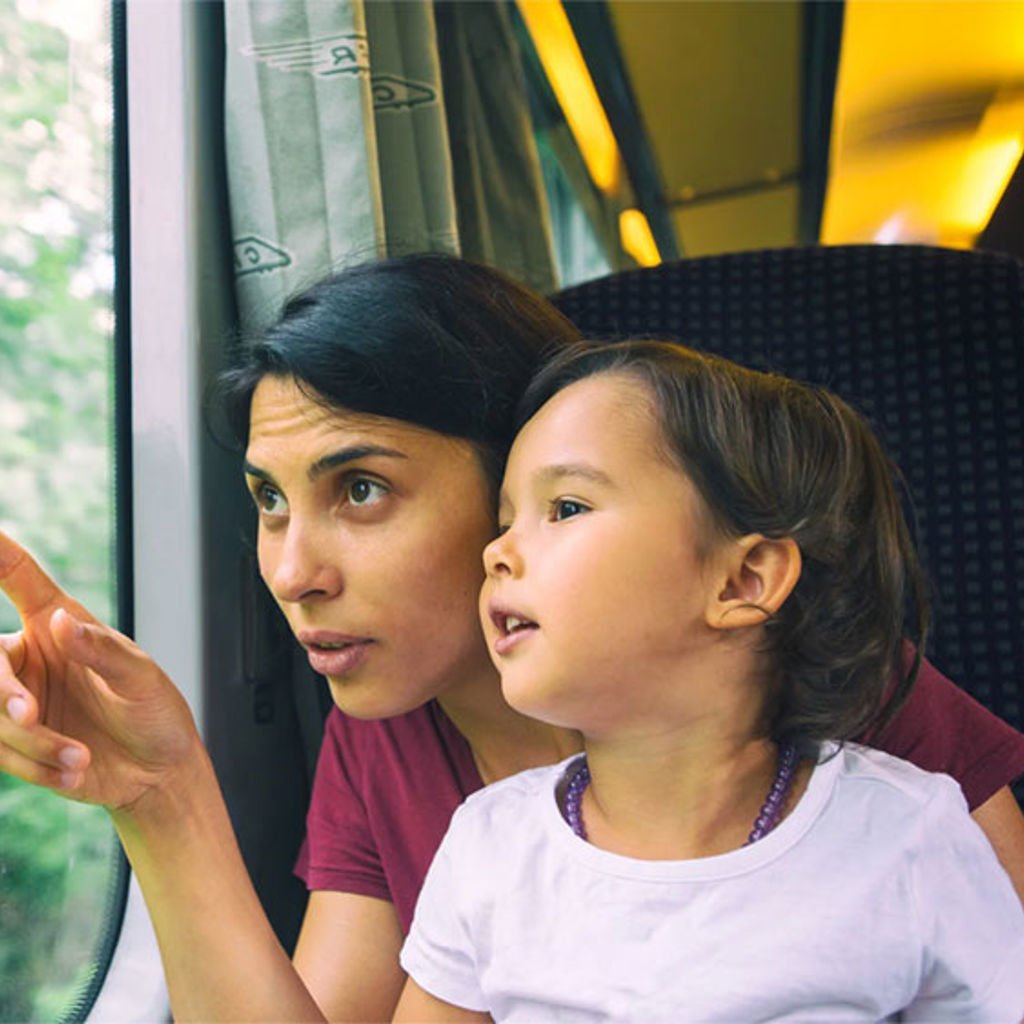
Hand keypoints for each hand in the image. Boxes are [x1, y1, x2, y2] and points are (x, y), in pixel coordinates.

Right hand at [0, 529, 198, 809]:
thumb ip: (100, 651)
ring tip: (81, 759)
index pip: (17, 577)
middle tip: (30, 716)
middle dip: (3, 694)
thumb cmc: (154, 711)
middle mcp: (29, 655)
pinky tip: (74, 775)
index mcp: (57, 623)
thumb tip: (60, 622)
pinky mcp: (14, 743)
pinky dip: (36, 768)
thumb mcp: (140, 678)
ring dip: (33, 744)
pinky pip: (1, 755)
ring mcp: (18, 699)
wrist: (156, 771)